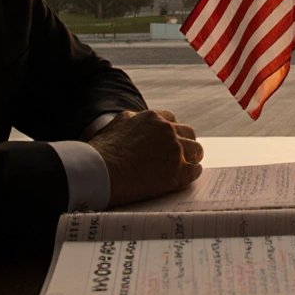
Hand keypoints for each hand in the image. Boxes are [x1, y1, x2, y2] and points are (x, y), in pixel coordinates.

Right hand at [87, 109, 202, 207]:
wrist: (98, 172)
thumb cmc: (101, 152)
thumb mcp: (115, 125)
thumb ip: (131, 121)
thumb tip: (135, 120)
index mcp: (151, 117)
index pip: (170, 119)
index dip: (170, 131)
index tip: (168, 140)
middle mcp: (166, 130)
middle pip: (187, 133)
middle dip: (185, 142)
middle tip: (183, 153)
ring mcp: (174, 150)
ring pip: (195, 150)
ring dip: (192, 157)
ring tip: (189, 164)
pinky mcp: (177, 171)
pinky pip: (194, 171)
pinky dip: (192, 173)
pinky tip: (188, 176)